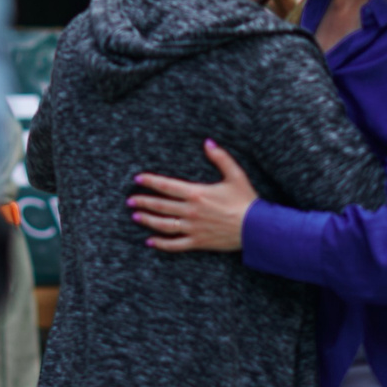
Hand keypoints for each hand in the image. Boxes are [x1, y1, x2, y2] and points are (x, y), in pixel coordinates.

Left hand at [128, 141, 258, 252]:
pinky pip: (175, 244)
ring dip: (148, 220)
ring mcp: (193, 228)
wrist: (256, 228)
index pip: (167, 186)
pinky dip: (161, 244)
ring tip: (135, 216)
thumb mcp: (235, 175)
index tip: (137, 179)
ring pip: (164, 225)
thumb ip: (220, 158)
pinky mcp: (198, 242)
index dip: (150, 181)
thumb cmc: (246, 201)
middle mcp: (191, 211)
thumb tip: (208, 142)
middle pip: (161, 205)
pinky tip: (150, 242)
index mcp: (197, 193)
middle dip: (143, 201)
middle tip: (130, 200)